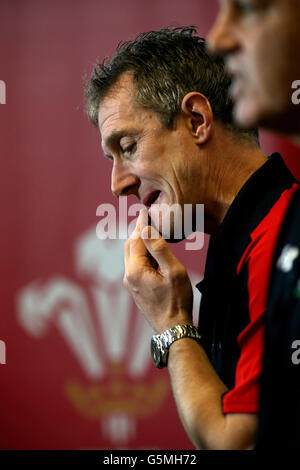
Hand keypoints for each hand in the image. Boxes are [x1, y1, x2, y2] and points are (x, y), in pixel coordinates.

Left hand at [123, 209, 193, 332]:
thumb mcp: (174, 272)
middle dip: (138, 231)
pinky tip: (150, 252)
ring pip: (131, 256)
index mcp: (136, 270)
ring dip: (139, 242)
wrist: (172, 328)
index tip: (145, 211)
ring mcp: (131, 283)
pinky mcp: (135, 289)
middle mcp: (128, 276)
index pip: (137, 239)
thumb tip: (147, 229)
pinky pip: (135, 265)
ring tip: (149, 231)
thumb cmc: (177, 301)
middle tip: (146, 218)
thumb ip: (159, 249)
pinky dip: (141, 254)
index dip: (141, 224)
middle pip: (130, 246)